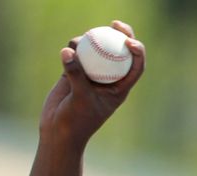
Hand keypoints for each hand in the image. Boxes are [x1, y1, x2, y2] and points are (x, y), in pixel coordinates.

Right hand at [39, 20, 145, 148]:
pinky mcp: (75, 72)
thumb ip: (76, 74)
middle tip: (114, 24)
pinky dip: (74, 47)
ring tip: (81, 40)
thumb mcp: (80, 98)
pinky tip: (69, 47)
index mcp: (119, 88)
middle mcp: (108, 79)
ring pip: (97, 50)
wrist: (58, 131)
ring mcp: (92, 74)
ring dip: (91, 40)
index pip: (136, 67)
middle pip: (120, 53)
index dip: (138, 51)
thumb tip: (69, 50)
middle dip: (121, 35)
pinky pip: (78, 53)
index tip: (129, 41)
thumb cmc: (76, 121)